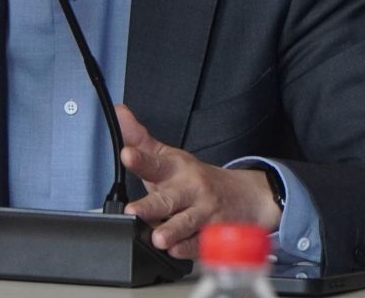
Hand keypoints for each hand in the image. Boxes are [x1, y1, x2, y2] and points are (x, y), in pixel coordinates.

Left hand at [118, 104, 281, 258]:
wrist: (246, 196)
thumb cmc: (197, 179)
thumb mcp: (169, 157)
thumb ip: (140, 140)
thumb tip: (119, 113)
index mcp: (175, 169)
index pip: (154, 162)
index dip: (139, 158)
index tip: (127, 154)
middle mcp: (190, 190)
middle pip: (168, 199)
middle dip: (150, 206)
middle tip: (133, 211)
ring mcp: (203, 212)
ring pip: (186, 223)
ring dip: (172, 231)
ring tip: (159, 238)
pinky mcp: (214, 235)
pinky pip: (201, 244)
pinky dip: (190, 249)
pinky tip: (178, 251)